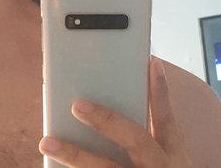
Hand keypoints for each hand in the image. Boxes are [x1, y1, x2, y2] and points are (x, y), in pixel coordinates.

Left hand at [39, 57, 191, 166]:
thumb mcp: (167, 162)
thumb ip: (147, 138)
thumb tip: (111, 107)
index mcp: (173, 156)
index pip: (167, 118)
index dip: (161, 90)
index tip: (151, 62)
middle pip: (135, 140)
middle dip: (107, 121)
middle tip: (77, 104)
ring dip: (75, 155)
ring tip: (47, 141)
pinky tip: (52, 167)